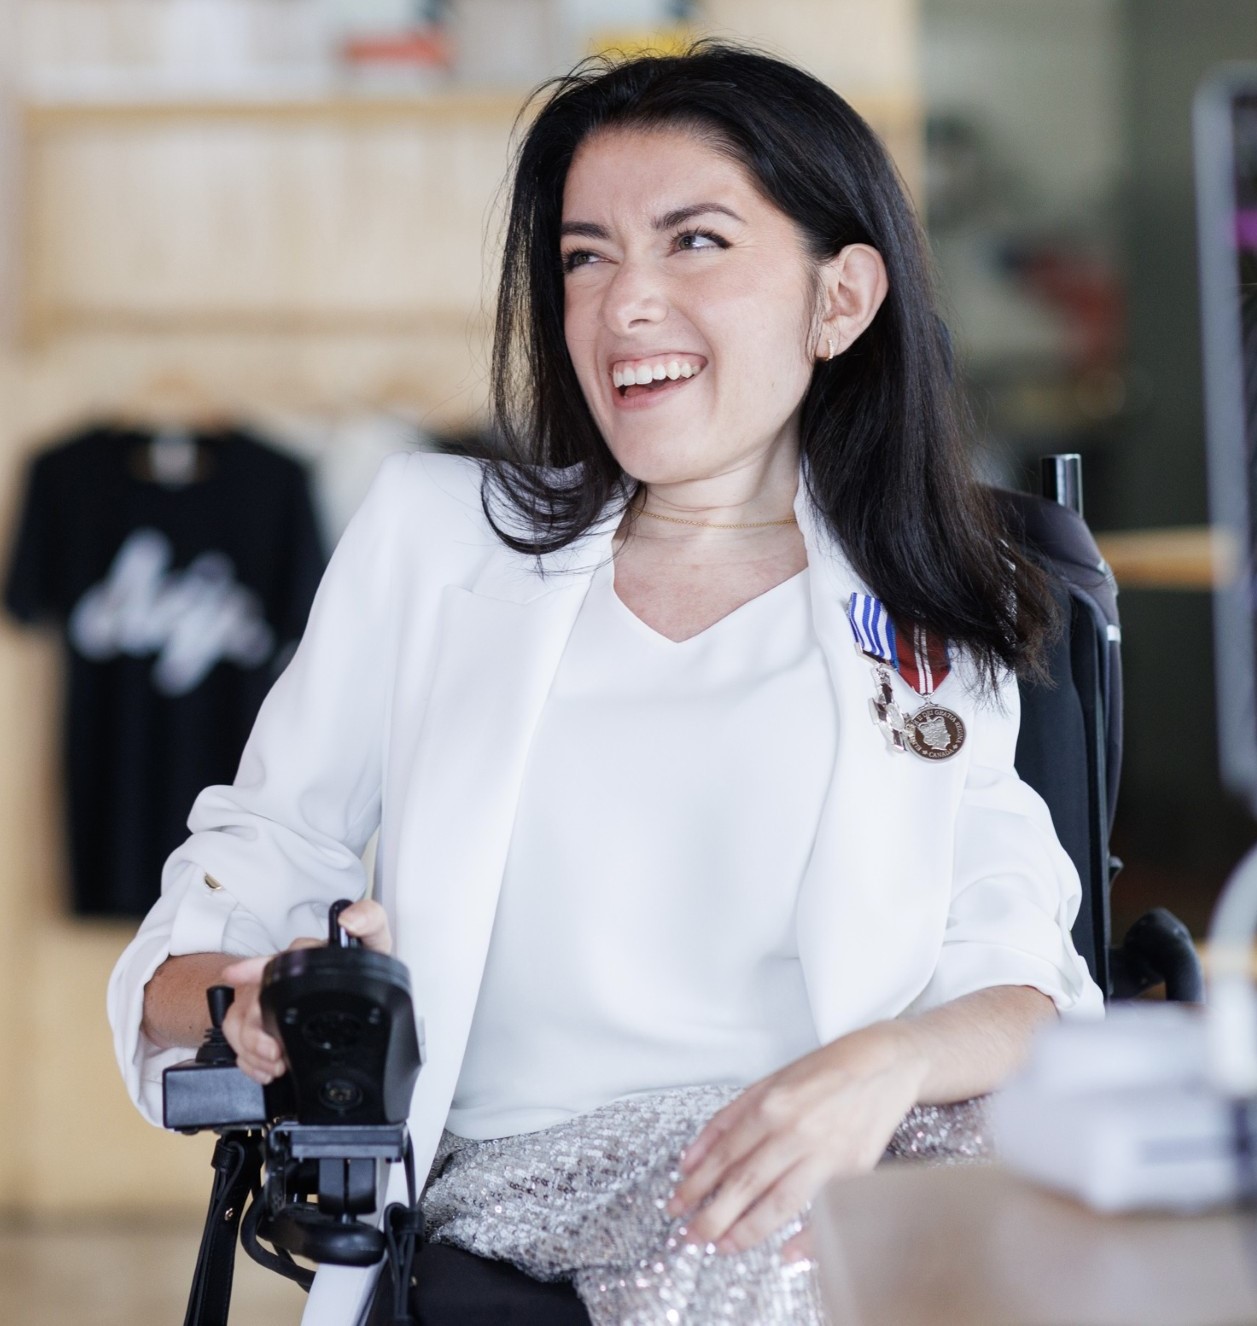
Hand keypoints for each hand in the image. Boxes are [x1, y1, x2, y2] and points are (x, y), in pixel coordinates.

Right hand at [220, 898, 392, 1083]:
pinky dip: (250, 1061)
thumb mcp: (373, 942)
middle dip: (255, 1032)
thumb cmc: (361, 967)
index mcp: (302, 958)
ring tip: (274, 1066)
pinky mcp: (264, 1026)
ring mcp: (267, 1003)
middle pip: (251, 1002)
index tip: (235, 976)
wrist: (363, 996)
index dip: (252, 968)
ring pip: (238, 1024)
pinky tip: (267, 1070)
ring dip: (251, 1049)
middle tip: (274, 1052)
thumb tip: (348, 919)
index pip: (272, 961)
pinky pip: (241, 1044)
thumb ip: (369, 920)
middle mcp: (279, 979)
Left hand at [666, 1025, 925, 1255]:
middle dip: (713, 1216)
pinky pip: (824, 1211)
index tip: (677, 1204)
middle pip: (746, 1184)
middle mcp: (797, 1132)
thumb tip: (692, 1157)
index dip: (696, 1185)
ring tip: (724, 1245)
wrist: (885, 1064)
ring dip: (747, 1230)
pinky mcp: (855, 1170)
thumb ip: (727, 1120)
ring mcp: (828, 1153)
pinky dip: (806, 1238)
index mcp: (772, 1106)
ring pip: (780, 1203)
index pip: (724, 1156)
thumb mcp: (768, 1082)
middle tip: (691, 1236)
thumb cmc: (825, 1069)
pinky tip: (784, 1253)